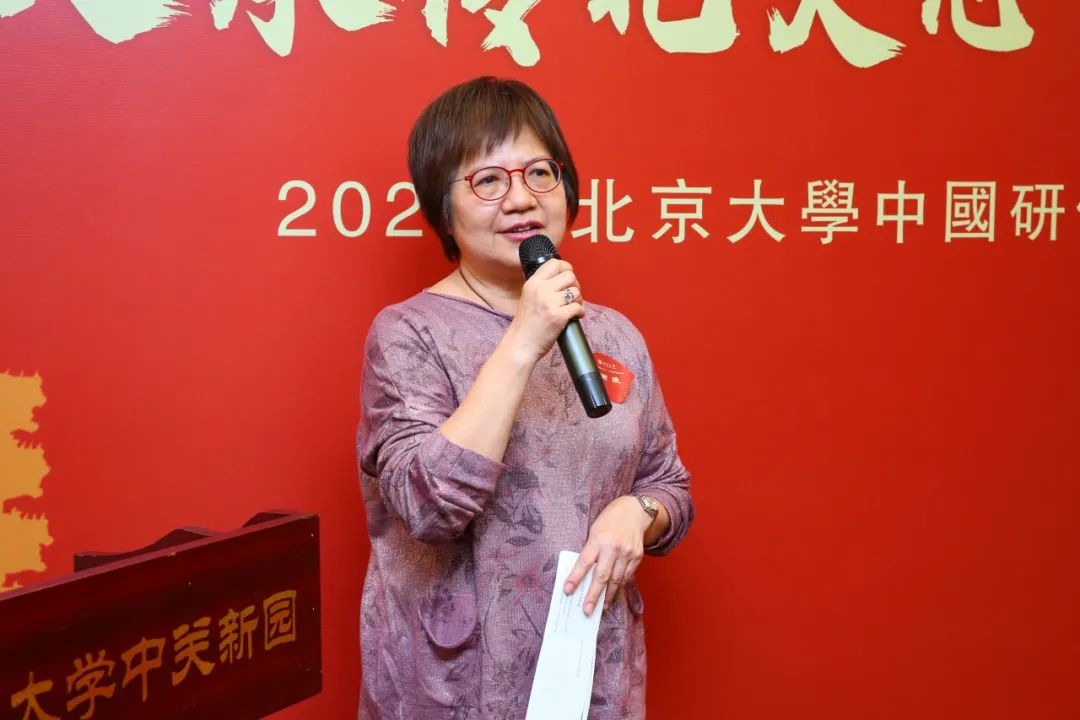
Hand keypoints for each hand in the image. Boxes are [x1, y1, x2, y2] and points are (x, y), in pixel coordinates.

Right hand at [505, 259, 583, 363]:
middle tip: (572, 295)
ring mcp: (549, 303)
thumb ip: (541, 287)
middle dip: (575, 285)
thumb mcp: (527, 298)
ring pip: (576, 291)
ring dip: (578, 299)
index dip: (566, 268)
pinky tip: (576, 316)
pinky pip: (578, 307)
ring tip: (573, 307)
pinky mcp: (558, 316)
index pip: (554, 263)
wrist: (520, 345)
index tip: (568, 278)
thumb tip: (561, 279)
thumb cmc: (525, 325)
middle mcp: (540, 290)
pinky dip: (580, 312)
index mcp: (532, 283)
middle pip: (569, 275)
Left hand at [563, 495, 652, 615]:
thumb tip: (583, 574)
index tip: (567, 590)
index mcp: (598, 539)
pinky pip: (627, 576)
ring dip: (608, 595)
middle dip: (594, 595)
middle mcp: (613, 547)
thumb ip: (590, 550)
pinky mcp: (637, 556)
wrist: (635, 511)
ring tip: (601, 607)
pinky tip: (614, 594)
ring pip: (616, 580)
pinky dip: (620, 586)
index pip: (584, 562)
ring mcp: (627, 553)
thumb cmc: (610, 520)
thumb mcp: (595, 531)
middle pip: (602, 576)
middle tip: (587, 610)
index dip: (575, 578)